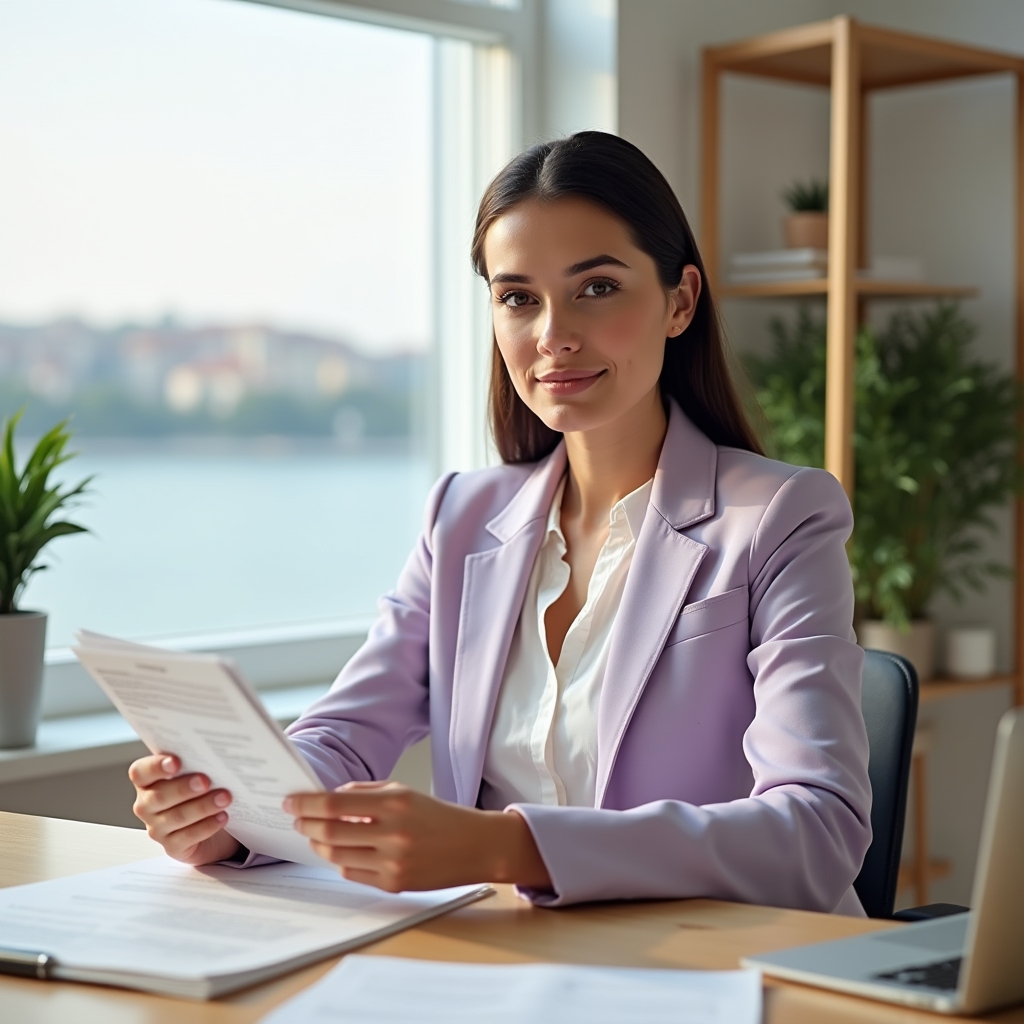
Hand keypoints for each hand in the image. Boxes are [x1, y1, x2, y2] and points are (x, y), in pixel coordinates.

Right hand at [128, 753, 241, 864]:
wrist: (214, 826)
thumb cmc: (202, 790)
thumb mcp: (195, 773)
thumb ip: (195, 762)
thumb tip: (214, 752)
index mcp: (147, 781)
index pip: (141, 772)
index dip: (155, 767)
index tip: (176, 761)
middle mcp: (147, 805)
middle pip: (159, 796)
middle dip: (184, 788)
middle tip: (206, 781)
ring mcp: (157, 828)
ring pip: (176, 817)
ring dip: (202, 806)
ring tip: (224, 797)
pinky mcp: (172, 846)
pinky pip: (187, 837)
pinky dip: (207, 826)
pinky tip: (222, 817)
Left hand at [284, 781, 550, 892]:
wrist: (475, 846)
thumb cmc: (438, 815)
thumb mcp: (404, 792)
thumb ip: (366, 793)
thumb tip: (328, 799)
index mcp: (395, 804)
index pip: (335, 805)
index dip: (306, 804)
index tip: (290, 803)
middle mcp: (392, 834)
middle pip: (330, 832)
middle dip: (306, 825)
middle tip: (297, 819)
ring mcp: (393, 862)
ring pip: (336, 855)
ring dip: (320, 845)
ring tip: (317, 835)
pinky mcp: (394, 884)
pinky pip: (352, 873)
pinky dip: (342, 861)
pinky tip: (343, 851)